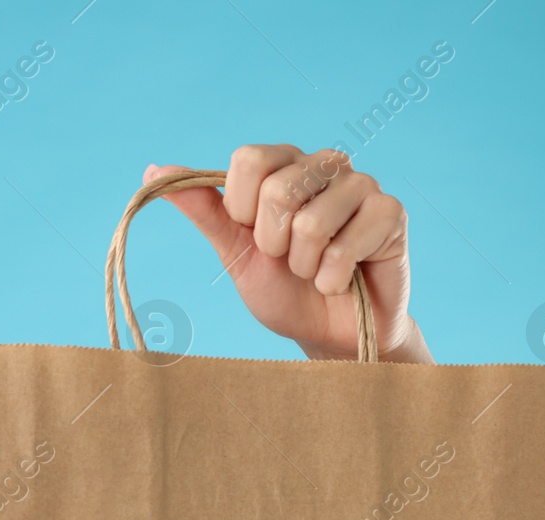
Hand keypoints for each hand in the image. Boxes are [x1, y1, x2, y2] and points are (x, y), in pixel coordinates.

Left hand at [145, 147, 432, 362]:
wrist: (328, 334)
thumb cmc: (283, 291)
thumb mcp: (235, 253)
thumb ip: (203, 210)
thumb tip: (153, 172)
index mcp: (284, 165)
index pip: (248, 159)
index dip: (242, 210)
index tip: (254, 236)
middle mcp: (324, 165)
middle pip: (277, 190)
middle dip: (273, 244)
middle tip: (289, 260)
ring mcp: (362, 186)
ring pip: (311, 222)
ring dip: (305, 266)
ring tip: (317, 271)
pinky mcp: (391, 213)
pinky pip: (347, 245)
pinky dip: (334, 276)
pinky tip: (343, 279)